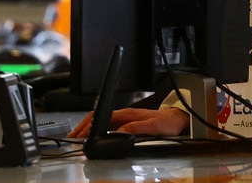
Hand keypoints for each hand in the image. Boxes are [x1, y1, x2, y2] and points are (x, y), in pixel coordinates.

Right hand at [68, 107, 189, 137]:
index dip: (88, 125)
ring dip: (89, 128)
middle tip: (73, 137)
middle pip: (98, 117)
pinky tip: (95, 135)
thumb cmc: (168, 122)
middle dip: (83, 126)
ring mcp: (126, 118)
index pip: (101, 116)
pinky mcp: (129, 122)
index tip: (79, 134)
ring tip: (79, 137)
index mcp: (127, 113)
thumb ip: (136, 128)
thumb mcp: (153, 127)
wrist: (178, 119)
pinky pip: (108, 124)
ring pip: (102, 120)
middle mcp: (125, 114)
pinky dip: (97, 129)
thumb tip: (120, 131)